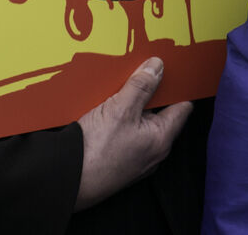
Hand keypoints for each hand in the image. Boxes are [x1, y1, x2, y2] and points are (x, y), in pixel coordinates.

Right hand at [74, 57, 191, 209]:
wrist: (65, 180)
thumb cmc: (96, 151)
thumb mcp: (120, 110)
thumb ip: (142, 86)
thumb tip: (158, 66)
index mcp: (162, 138)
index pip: (182, 107)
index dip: (178, 86)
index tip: (172, 69)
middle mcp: (153, 150)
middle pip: (160, 113)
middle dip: (152, 92)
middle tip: (141, 72)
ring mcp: (136, 157)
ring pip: (140, 122)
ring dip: (133, 105)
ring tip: (120, 87)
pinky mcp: (119, 159)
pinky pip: (126, 133)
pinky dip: (120, 119)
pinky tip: (105, 108)